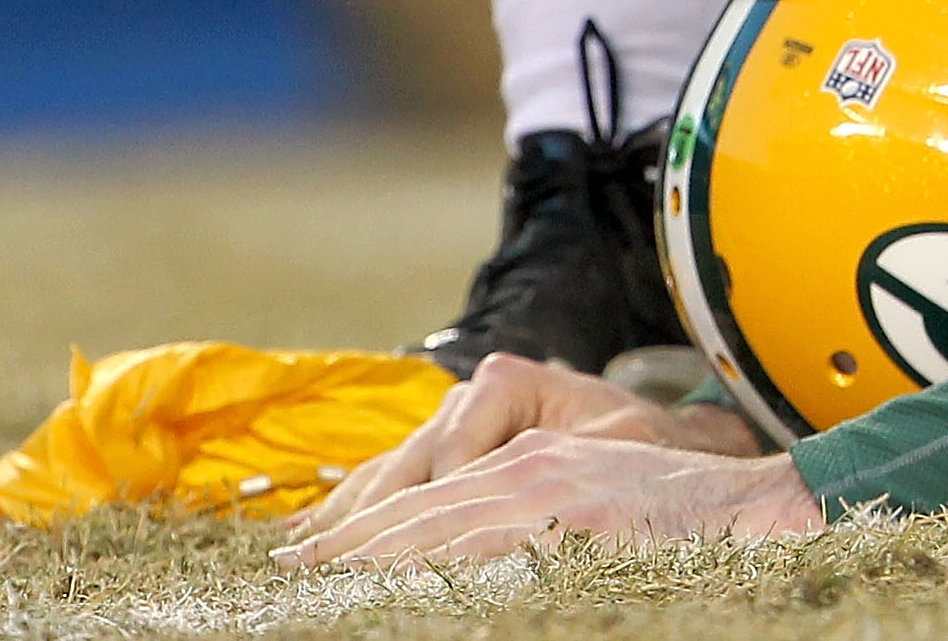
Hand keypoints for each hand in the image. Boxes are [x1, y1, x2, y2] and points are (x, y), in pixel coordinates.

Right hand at [279, 353, 669, 553]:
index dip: (425, 507)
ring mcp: (447, 423)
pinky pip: (385, 480)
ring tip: (299, 555)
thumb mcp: (612, 450)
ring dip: (345, 519)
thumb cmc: (636, 439)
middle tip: (324, 564)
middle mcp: (466, 398)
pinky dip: (349, 510)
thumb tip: (510, 500)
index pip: (452, 455)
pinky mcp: (439, 450)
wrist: (648, 432)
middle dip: (368, 520)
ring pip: (386, 474)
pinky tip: (304, 533)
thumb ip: (558, 467)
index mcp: (504, 383)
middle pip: (408, 467)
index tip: (394, 555)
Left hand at [280, 428, 820, 567]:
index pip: (435, 495)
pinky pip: (488, 547)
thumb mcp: (595, 510)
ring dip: (372, 551)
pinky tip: (396, 582)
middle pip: (421, 506)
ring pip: (439, 524)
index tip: (315, 548)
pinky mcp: (572, 517)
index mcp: (536, 462)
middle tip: (288, 564)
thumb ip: (536, 527)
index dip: (370, 522)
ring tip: (315, 572)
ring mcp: (550, 490)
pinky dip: (433, 564)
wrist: (760, 505)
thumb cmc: (687, 521)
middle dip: (349, 537)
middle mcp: (533, 466)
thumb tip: (474, 569)